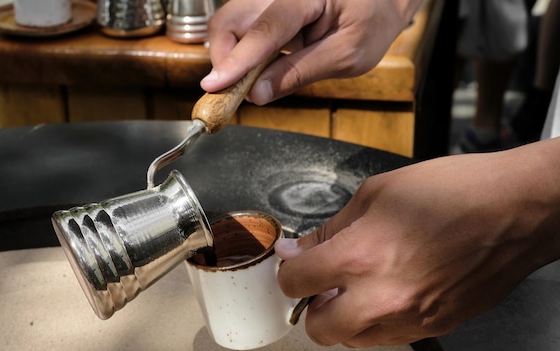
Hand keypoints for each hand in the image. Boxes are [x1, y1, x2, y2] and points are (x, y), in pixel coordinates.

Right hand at [201, 0, 422, 104]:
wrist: (381, 0)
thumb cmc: (371, 23)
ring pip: (229, 24)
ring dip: (230, 58)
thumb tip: (257, 94)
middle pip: (231, 20)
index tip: (215, 86)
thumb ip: (300, 72)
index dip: (237, 60)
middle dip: (225, 59)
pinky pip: (240, 29)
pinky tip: (257, 69)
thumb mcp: (347, 55)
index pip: (265, 28)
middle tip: (236, 92)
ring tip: (251, 82)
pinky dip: (240, 53)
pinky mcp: (265, 6)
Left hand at [276, 141, 559, 347]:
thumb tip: (298, 249)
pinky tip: (388, 292)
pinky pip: (388, 338)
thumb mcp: (377, 193)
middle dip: (311, 306)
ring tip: (357, 287)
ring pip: (352, 339)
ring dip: (343, 317)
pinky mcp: (434, 328)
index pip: (294, 282)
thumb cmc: (452, 192)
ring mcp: (410, 319)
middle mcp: (381, 297)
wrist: (517, 211)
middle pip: (317, 329)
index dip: (289, 270)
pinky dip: (376, 322)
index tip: (295, 260)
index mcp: (360, 256)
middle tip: (322, 283)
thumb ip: (330, 228)